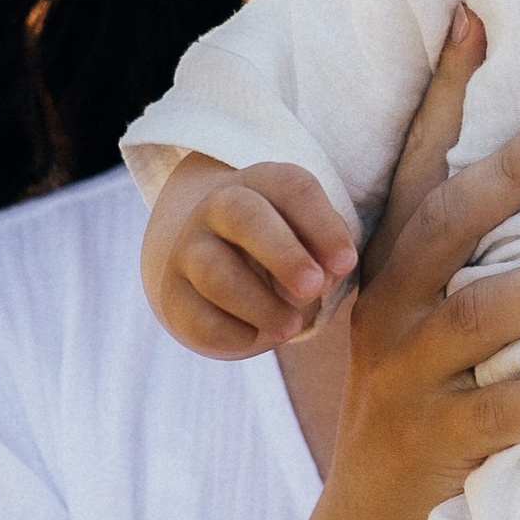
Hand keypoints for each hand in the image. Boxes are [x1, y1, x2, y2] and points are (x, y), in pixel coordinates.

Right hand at [150, 153, 360, 355]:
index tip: (346, 263)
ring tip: (291, 326)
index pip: (291, 187)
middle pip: (244, 215)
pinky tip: (253, 335)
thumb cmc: (282, 251)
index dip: (322, 224)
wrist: (214, 267)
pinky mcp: (173, 295)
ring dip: (258, 303)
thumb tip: (326, 276)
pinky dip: (229, 331)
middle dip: (283, 253)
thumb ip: (326, 254)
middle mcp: (218, 207)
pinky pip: (196, 315)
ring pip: (215, 271)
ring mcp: (189, 249)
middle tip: (315, 288)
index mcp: (262, 184)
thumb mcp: (310, 241)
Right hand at [317, 6, 519, 519]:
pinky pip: (499, 415)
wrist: (370, 509)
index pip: (419, 160)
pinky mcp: (440, 439)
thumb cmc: (426, 378)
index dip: (442, 89)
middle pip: (447, 226)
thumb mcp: (427, 297)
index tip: (475, 16)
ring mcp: (414, 373)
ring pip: (478, 317)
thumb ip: (473, 230)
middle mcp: (395, 303)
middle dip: (510, 175)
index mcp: (394, 258)